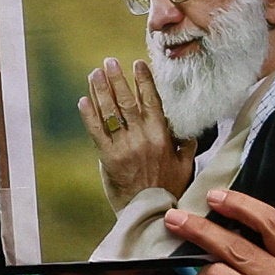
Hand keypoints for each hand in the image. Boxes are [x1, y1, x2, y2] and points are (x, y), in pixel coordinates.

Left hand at [80, 54, 191, 219]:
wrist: (150, 213)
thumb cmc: (170, 190)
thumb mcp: (185, 165)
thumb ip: (186, 144)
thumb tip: (190, 128)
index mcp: (162, 136)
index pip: (152, 101)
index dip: (144, 81)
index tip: (137, 64)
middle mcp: (142, 137)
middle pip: (127, 102)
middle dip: (117, 79)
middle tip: (110, 61)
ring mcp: (124, 147)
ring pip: (110, 113)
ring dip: (101, 91)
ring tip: (94, 73)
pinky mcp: (109, 158)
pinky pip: (97, 132)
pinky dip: (89, 115)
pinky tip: (84, 100)